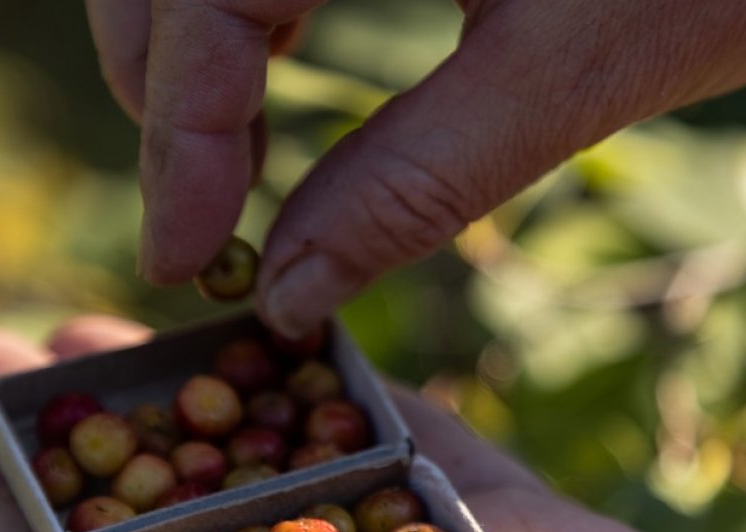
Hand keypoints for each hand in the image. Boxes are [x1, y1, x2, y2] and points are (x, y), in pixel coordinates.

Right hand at [85, 0, 745, 336]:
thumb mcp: (578, 70)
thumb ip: (418, 178)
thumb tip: (290, 289)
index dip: (179, 139)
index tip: (183, 263)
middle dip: (168, 101)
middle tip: (207, 228)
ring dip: (193, 59)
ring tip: (232, 173)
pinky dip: (245, 15)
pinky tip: (270, 84)